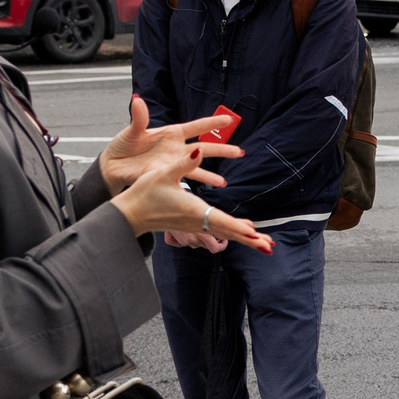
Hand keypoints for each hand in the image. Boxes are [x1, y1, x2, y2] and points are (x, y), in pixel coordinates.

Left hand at [99, 95, 243, 193]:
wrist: (112, 166)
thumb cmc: (122, 145)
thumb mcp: (132, 130)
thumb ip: (139, 117)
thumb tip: (137, 100)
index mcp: (171, 133)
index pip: (196, 126)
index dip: (213, 122)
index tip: (229, 119)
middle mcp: (176, 148)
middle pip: (205, 148)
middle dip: (222, 150)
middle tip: (239, 152)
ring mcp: (174, 163)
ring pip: (198, 168)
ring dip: (212, 175)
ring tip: (224, 182)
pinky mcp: (167, 175)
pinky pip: (186, 181)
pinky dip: (196, 186)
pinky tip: (207, 192)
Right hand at [110, 144, 271, 250]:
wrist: (129, 214)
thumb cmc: (143, 194)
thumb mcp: (163, 173)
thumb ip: (184, 163)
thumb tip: (199, 151)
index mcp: (193, 210)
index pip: (222, 221)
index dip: (240, 229)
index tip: (256, 236)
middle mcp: (197, 221)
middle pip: (228, 232)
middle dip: (250, 240)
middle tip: (269, 247)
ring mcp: (195, 226)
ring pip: (225, 234)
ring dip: (245, 239)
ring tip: (265, 245)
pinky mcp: (193, 226)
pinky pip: (218, 231)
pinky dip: (234, 233)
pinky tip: (245, 232)